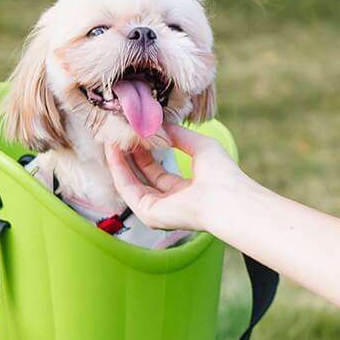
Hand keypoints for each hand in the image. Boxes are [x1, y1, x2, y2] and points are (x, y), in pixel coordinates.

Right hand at [104, 123, 243, 231]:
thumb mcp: (200, 146)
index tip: (136, 134)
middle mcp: (170, 202)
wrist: (227, 197)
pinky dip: (119, 169)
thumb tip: (161, 125)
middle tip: (119, 134)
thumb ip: (179, 136)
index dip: (146, 152)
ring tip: (112, 139)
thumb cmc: (222, 174)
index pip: (159, 172)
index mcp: (185, 191)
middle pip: (143, 177)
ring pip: (131, 183)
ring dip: (120, 160)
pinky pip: (127, 189)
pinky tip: (114, 151)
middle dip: (130, 155)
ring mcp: (157, 210)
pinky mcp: (148, 213)